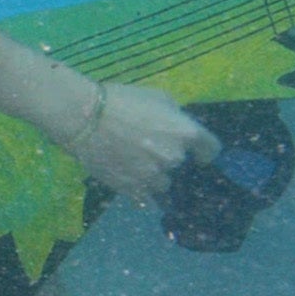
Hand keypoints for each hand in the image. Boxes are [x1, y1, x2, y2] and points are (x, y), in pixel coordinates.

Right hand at [52, 79, 218, 202]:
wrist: (83, 118)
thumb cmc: (121, 101)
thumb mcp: (157, 97)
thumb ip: (174, 116)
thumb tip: (174, 127)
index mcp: (185, 133)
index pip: (211, 149)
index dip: (205, 150)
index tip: (199, 154)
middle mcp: (174, 158)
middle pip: (180, 164)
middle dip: (167, 157)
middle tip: (147, 148)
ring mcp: (152, 176)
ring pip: (162, 183)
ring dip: (153, 175)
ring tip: (134, 165)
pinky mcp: (131, 189)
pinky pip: (144, 198)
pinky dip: (140, 192)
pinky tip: (131, 183)